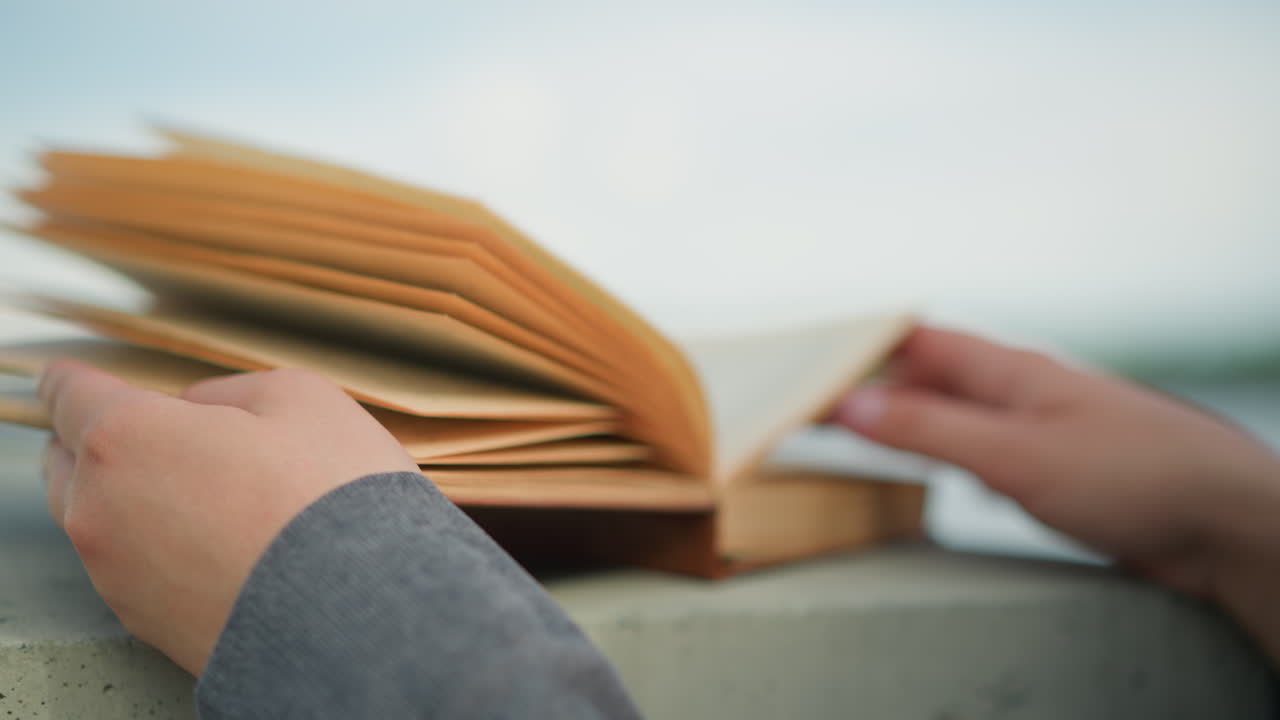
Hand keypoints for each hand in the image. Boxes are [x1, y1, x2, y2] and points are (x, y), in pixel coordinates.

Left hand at [39, 362, 419, 674]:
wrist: (359, 613)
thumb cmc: (332, 498)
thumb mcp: (300, 397)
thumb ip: (229, 393)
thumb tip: (201, 414)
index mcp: (126, 438)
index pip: (68, 394)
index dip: (76, 378)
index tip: (77, 377)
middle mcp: (101, 510)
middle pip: (69, 462)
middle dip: (101, 441)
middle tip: (155, 435)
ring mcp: (118, 576)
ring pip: (104, 521)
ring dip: (137, 500)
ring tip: (208, 498)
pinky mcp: (147, 624)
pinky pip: (138, 570)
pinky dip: (165, 552)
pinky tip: (224, 547)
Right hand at [833, 327, 1279, 661]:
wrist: (1226, 521)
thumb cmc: (1134, 476)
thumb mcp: (1011, 455)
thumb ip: (928, 430)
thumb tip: (848, 405)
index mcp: (1012, 371)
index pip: (920, 342)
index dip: (866, 348)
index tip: (813, 366)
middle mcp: (1026, 393)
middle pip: (937, 376)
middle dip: (882, 385)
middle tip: (826, 407)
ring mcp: (1046, 430)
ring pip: (963, 414)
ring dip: (916, 420)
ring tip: (868, 434)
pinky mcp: (1063, 470)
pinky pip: (990, 450)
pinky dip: (952, 455)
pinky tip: (946, 473)